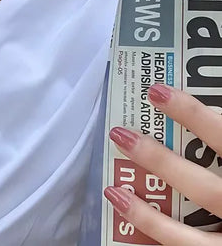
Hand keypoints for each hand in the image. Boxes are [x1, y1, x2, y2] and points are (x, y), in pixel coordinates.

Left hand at [104, 83, 221, 244]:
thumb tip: (212, 103)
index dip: (192, 115)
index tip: (157, 92)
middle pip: (203, 188)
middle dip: (159, 162)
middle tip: (120, 134)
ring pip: (191, 234)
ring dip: (148, 213)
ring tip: (112, 191)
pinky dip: (156, 234)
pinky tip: (130, 221)